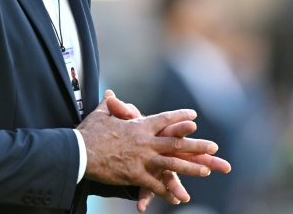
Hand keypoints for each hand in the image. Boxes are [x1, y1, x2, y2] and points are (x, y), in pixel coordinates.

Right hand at [77, 91, 229, 210]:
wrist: (79, 152)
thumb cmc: (89, 132)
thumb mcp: (101, 114)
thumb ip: (111, 105)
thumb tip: (111, 94)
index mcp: (139, 126)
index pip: (164, 119)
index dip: (180, 117)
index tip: (194, 117)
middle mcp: (145, 142)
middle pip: (176, 142)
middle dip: (197, 145)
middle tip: (214, 147)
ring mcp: (142, 159)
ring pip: (171, 164)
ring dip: (190, 168)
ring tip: (206, 170)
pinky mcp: (134, 175)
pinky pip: (155, 185)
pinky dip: (167, 191)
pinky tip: (179, 197)